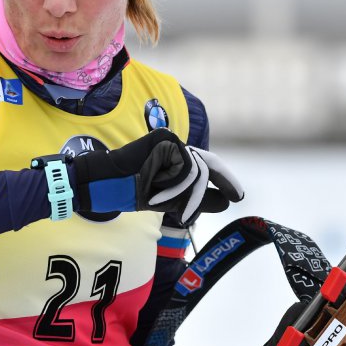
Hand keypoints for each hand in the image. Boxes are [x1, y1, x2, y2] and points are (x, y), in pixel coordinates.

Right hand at [71, 128, 243, 224]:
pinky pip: (182, 167)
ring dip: (178, 193)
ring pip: (194, 173)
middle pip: (203, 171)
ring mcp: (170, 139)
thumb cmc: (132, 191)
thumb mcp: (171, 199)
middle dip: (199, 194)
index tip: (238, 197)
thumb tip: (226, 202)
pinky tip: (154, 185)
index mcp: (177, 156)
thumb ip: (196, 198)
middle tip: (200, 206)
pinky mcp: (164, 138)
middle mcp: (176, 144)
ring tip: (158, 197)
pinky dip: (171, 183)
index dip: (225, 179)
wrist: (107, 184)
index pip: (207, 166)